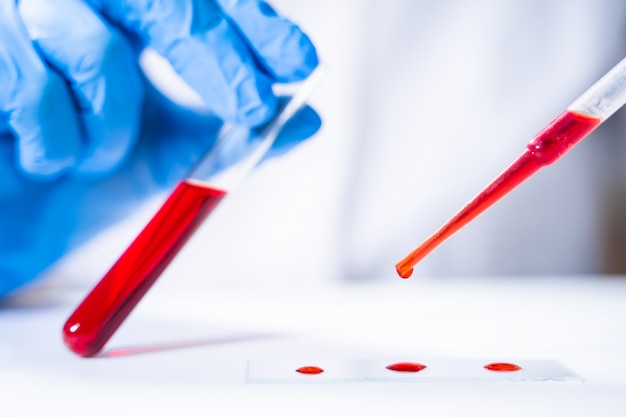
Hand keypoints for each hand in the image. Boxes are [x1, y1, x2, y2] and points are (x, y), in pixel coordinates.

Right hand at [0, 0, 319, 295]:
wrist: (9, 226)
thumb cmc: (81, 185)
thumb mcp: (171, 158)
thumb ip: (233, 136)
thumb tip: (309, 118)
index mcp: (124, 22)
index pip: (197, 1)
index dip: (251, 24)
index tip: (300, 63)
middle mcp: (76, 8)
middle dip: (215, 55)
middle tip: (254, 107)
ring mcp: (22, 23)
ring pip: (99, 50)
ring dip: (114, 126)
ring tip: (93, 161)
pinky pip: (34, 87)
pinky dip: (57, 144)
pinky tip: (41, 162)